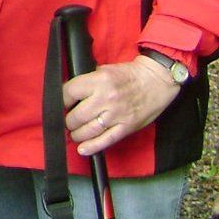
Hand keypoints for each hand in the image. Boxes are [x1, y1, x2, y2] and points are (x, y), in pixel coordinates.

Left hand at [63, 55, 181, 156]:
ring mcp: (116, 115)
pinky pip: (106, 140)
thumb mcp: (104, 69)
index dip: (62, 100)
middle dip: (69, 121)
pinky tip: (83, 149)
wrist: (156, 80)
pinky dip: (93, 146)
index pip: (70, 92)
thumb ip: (88, 81)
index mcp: (99, 81)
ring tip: (75, 133)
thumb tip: (70, 94)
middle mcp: (106, 98)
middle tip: (69, 121)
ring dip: (77, 134)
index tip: (61, 104)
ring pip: (88, 130)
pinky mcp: (126, 127)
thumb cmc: (130, 74)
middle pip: (76, 116)